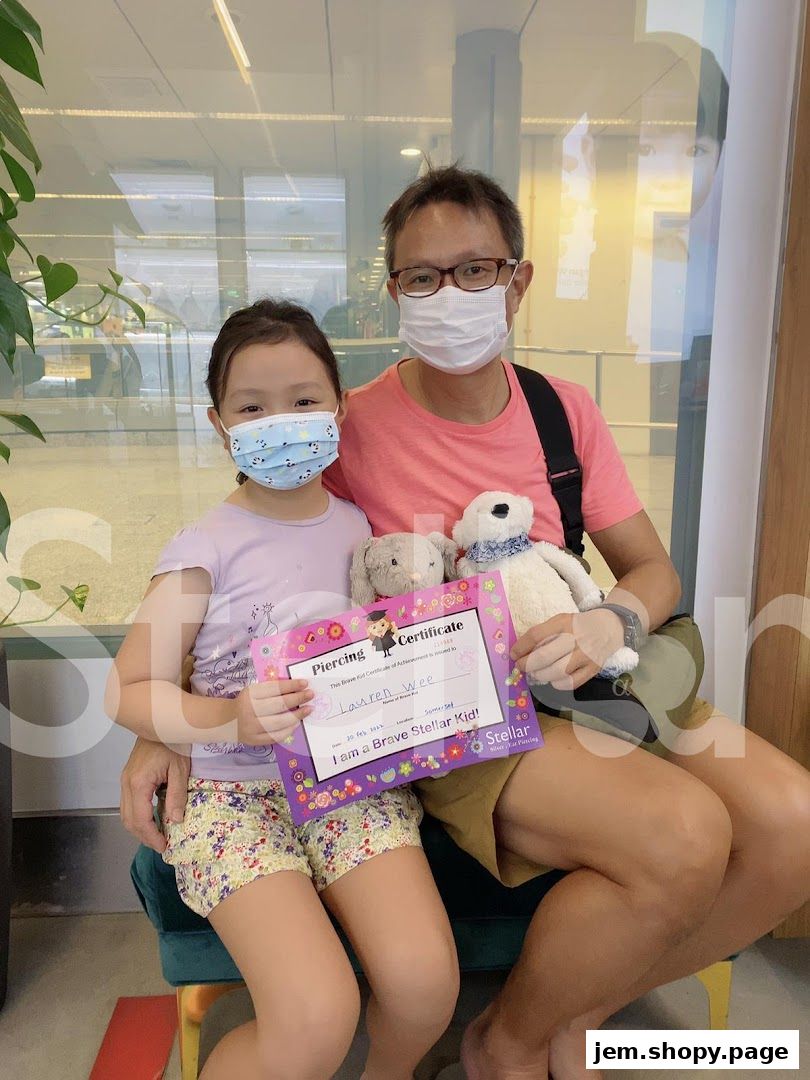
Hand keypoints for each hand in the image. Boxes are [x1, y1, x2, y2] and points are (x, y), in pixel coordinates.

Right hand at [120, 737, 189, 852]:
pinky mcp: (128, 777)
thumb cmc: (173, 743)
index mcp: (138, 783)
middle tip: (161, 845)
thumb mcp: (180, 770)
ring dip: (139, 828)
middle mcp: (126, 784)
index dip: (152, 836)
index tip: (164, 846)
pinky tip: (152, 819)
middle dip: (144, 836)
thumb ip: (177, 796)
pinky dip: (137, 816)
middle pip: (129, 820)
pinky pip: (127, 803)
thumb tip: (175, 821)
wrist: (161, 721)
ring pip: (125, 813)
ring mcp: (124, 780)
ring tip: (157, 835)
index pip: (140, 819)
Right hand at [234, 679, 312, 745]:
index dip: (291, 685)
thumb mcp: (254, 691)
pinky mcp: (255, 740)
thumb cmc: (246, 702)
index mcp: (250, 694)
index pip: (275, 688)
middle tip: (310, 695)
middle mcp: (250, 710)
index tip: (305, 683)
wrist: (227, 720)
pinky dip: (289, 730)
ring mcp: (252, 727)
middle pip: (279, 705)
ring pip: (280, 722)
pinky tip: (296, 723)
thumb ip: (272, 690)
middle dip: (298, 699)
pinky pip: (276, 736)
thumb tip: (297, 688)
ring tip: (308, 710)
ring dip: (297, 716)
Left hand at [511, 609, 624, 690]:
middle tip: (521, 666)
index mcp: (563, 623)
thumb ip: (543, 633)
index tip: (514, 654)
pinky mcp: (593, 668)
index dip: (521, 647)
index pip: (536, 635)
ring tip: (536, 673)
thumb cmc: (578, 625)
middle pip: (544, 656)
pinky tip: (554, 679)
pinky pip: (571, 683)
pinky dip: (558, 683)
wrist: (610, 626)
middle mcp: (574, 639)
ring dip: (541, 675)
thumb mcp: (561, 621)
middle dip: (527, 664)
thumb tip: (521, 651)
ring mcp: (585, 655)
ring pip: (556, 672)